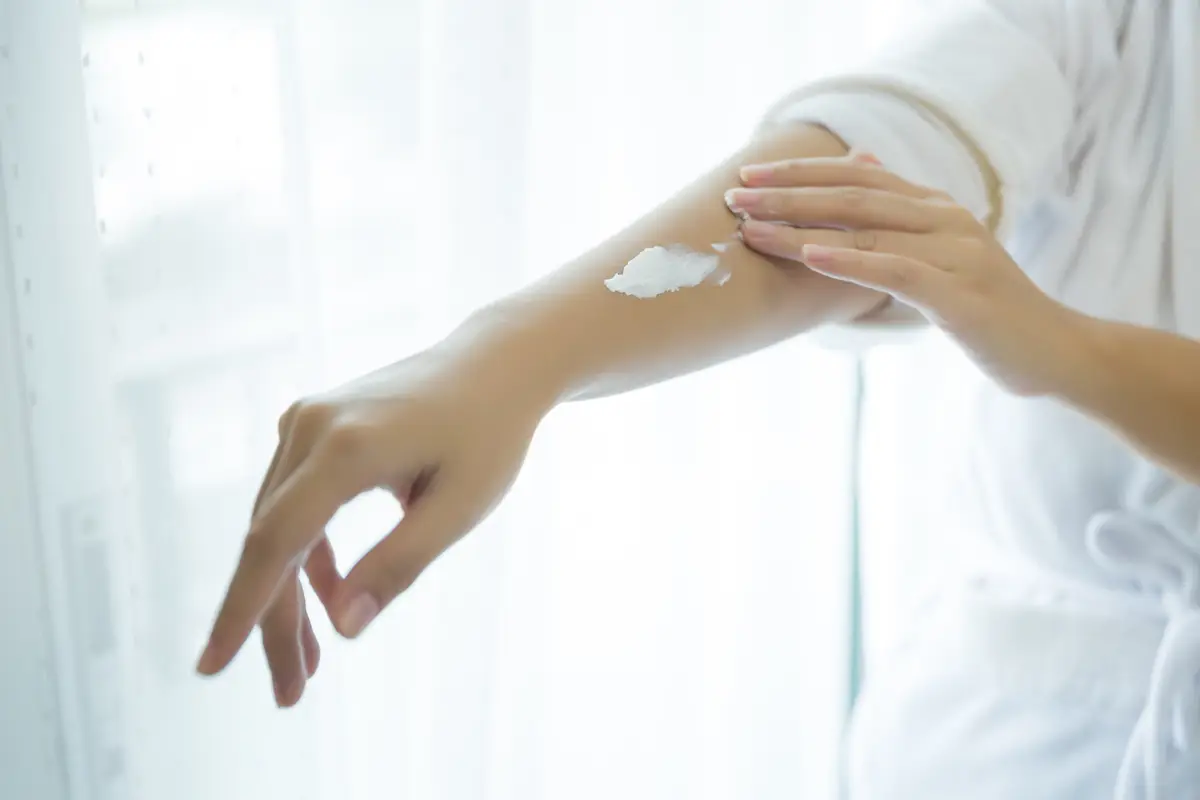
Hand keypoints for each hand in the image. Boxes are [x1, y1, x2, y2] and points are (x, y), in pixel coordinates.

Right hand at [195, 322, 551, 705]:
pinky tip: (328, 593)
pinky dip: (305, 551)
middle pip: (271, 540)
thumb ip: (399, 564)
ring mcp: (306, 420)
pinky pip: (293, 500)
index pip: (276, 541)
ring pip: (276, 523)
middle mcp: (311, 427)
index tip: (212, 666)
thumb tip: (342, 627)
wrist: (496, 365)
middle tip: (290, 693)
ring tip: (307, 663)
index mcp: (346, 447)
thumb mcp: (460, 508)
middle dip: (274, 621)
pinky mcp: (312, 425)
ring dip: (288, 593)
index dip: (244, 609)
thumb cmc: (490, 435)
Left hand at [725, 153, 1085, 396]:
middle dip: (788, 193)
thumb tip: (863, 168)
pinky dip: (851, 260)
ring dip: (803, 225)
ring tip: (752, 226)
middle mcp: (946, 219)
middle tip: (735, 194)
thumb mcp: (941, 258)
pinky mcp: (960, 295)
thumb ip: (901, 219)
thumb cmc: (986, 310)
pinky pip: (896, 270)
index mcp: (936, 207)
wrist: (1053, 351)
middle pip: (854, 195)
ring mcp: (956, 253)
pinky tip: (811, 254)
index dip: (802, 172)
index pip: (858, 176)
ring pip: (867, 230)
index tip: (750, 174)